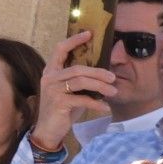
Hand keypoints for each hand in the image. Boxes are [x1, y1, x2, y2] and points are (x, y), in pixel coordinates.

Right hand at [30, 32, 116, 152]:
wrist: (49, 130)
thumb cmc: (62, 109)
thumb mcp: (71, 91)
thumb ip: (80, 80)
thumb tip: (104, 73)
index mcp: (51, 72)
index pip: (60, 50)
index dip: (74, 40)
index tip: (89, 34)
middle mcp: (49, 78)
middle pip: (78, 68)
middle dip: (98, 72)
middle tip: (113, 77)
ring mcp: (52, 90)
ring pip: (81, 82)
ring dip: (100, 86)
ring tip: (113, 91)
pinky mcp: (58, 103)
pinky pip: (82, 99)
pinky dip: (97, 103)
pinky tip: (105, 107)